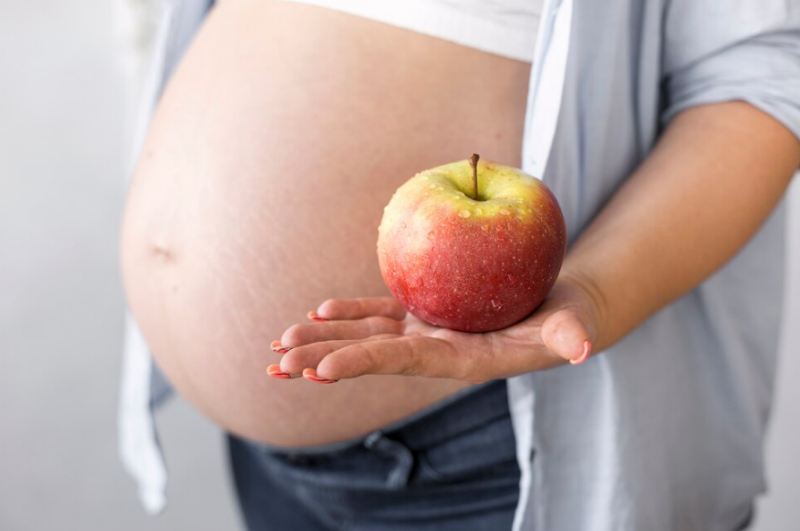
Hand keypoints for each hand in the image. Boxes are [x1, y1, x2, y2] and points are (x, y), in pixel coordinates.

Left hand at [267, 275, 599, 383]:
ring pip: (367, 336)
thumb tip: (584, 347)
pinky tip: (319, 311)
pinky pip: (381, 313)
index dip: (364, 364)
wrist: (557, 312)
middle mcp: (436, 350)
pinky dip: (350, 313)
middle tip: (277, 367)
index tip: (320, 371)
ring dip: (323, 339)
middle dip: (324, 359)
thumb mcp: (573, 325)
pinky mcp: (425, 313)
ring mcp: (427, 332)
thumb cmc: (568, 320)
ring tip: (279, 346)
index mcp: (462, 360)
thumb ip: (572, 336)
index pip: (405, 362)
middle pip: (372, 355)